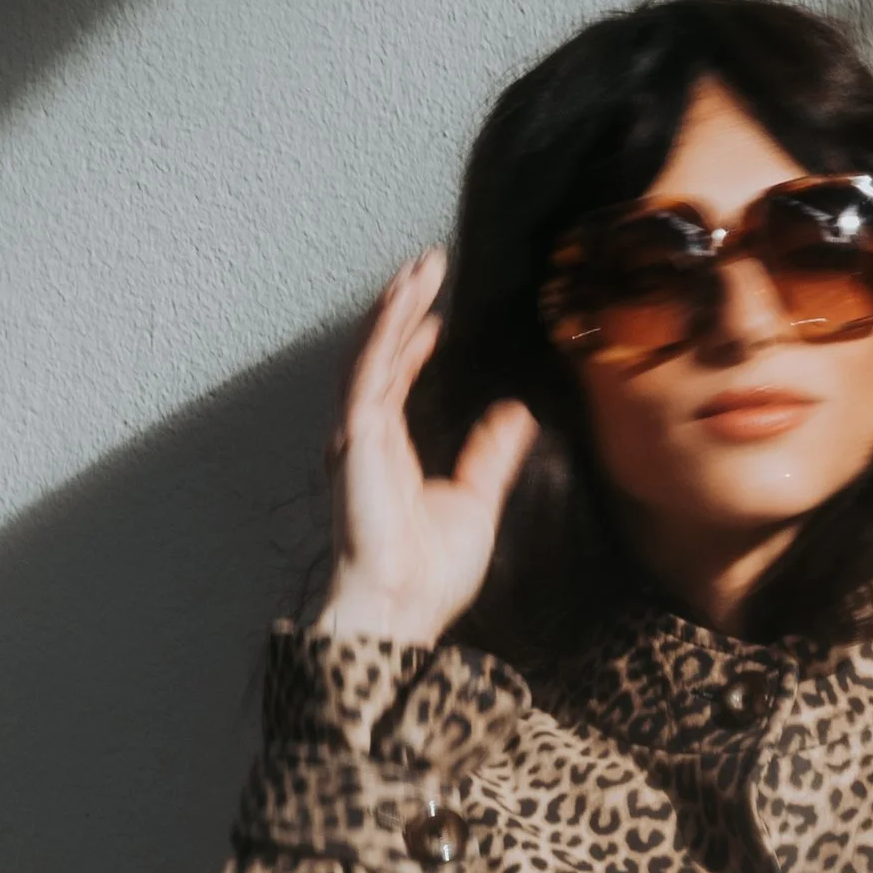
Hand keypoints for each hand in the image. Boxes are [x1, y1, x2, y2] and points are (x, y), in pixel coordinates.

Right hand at [313, 247, 538, 648]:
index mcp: (388, 453)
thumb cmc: (429, 572)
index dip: (412, 344)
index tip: (434, 313)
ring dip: (394, 308)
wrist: (405, 607)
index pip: (397, 382)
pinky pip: (370, 375)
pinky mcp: (357, 440)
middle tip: (426, 265)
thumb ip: (490, 455)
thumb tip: (515, 414)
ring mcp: (358, 437)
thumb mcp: (477, 500)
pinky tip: (406, 306)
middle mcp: (367, 439)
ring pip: (372, 355)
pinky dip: (387, 337)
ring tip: (418, 269)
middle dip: (401, 308)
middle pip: (380, 356)